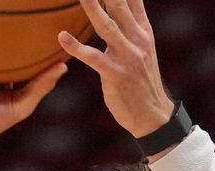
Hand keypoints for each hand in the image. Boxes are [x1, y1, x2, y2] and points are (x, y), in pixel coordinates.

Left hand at [57, 0, 173, 137]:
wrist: (153, 115)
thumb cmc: (141, 81)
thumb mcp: (142, 48)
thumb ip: (131, 25)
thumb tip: (119, 5)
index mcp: (143, 30)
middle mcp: (137, 38)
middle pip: (118, 3)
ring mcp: (127, 56)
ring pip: (106, 24)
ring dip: (91, 6)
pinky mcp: (115, 74)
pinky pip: (93, 58)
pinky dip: (76, 47)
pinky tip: (62, 38)